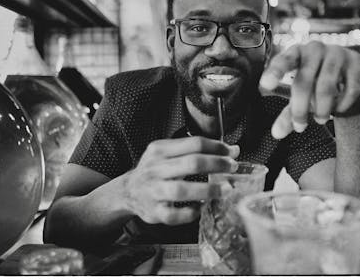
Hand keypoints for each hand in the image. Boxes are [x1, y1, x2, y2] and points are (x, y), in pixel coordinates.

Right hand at [121, 136, 238, 224]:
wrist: (127, 191)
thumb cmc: (155, 170)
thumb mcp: (167, 152)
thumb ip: (196, 150)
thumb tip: (231, 150)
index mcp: (160, 150)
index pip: (194, 144)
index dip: (217, 147)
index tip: (232, 152)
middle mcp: (156, 169)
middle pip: (191, 163)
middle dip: (217, 165)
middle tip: (232, 168)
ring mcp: (154, 191)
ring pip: (181, 190)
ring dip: (208, 190)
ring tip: (225, 190)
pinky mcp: (154, 212)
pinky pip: (174, 215)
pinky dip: (190, 213)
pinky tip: (201, 208)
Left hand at [259, 42, 359, 138]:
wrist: (350, 71)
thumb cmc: (317, 81)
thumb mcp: (301, 95)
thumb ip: (289, 113)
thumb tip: (277, 134)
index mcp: (297, 53)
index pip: (284, 60)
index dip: (275, 72)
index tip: (265, 85)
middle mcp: (315, 49)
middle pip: (304, 81)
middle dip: (300, 108)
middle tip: (300, 126)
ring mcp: (337, 54)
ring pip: (326, 87)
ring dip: (322, 109)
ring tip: (320, 119)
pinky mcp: (356, 64)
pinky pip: (347, 89)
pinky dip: (342, 105)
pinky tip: (339, 109)